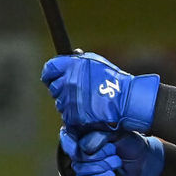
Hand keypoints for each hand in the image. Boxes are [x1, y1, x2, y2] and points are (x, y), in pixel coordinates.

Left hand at [41, 53, 159, 132]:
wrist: (126, 101)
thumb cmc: (114, 81)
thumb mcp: (94, 61)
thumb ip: (77, 60)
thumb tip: (69, 58)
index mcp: (71, 66)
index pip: (49, 70)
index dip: (50, 75)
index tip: (53, 79)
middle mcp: (68, 82)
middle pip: (54, 88)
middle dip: (62, 90)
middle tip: (77, 92)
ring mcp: (70, 100)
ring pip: (60, 104)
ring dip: (69, 104)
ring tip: (85, 102)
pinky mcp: (74, 116)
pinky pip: (67, 117)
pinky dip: (74, 116)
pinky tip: (86, 112)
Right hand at [60, 128, 164, 175]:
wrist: (144, 161)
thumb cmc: (130, 143)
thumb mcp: (116, 134)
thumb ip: (98, 137)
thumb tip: (84, 148)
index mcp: (84, 138)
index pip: (67, 140)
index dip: (70, 143)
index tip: (77, 146)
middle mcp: (81, 154)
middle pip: (77, 158)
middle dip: (98, 155)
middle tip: (113, 151)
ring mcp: (86, 170)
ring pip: (81, 171)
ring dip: (102, 166)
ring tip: (117, 162)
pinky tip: (112, 175)